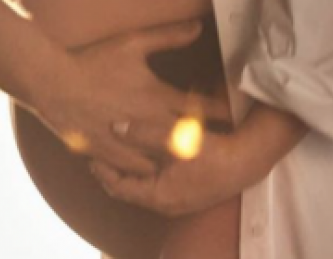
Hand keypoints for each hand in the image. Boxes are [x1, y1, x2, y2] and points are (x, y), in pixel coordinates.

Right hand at [36, 20, 219, 175]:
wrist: (55, 84)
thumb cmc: (94, 61)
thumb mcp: (133, 43)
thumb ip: (168, 36)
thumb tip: (199, 27)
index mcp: (157, 97)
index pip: (202, 109)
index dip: (223, 112)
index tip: (239, 113)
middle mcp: (149, 124)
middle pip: (189, 142)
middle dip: (207, 142)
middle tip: (223, 143)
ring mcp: (131, 144)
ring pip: (165, 162)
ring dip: (177, 161)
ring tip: (191, 162)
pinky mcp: (111, 156)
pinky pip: (137, 173)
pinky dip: (148, 171)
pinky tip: (153, 169)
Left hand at [90, 128, 240, 216]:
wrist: (244, 163)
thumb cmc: (209, 152)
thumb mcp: (173, 138)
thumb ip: (143, 132)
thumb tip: (114, 127)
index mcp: (157, 196)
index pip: (118, 187)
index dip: (101, 169)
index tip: (88, 150)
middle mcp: (162, 204)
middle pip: (126, 188)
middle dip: (110, 168)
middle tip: (96, 147)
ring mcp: (174, 200)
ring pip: (139, 186)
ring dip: (126, 168)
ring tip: (112, 147)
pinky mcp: (182, 192)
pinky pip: (152, 183)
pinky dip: (141, 169)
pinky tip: (139, 151)